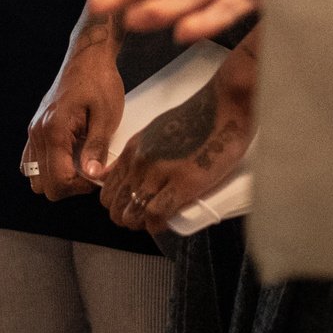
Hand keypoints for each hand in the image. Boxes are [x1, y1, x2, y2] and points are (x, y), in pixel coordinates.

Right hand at [21, 15, 120, 197]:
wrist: (88, 55)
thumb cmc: (99, 81)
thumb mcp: (106, 115)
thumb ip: (96, 148)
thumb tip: (91, 176)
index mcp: (53, 130)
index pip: (58, 181)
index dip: (80, 187)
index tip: (97, 175)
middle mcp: (37, 132)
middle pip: (43, 185)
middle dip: (68, 186)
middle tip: (89, 170)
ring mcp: (34, 129)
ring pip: (35, 175)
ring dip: (57, 177)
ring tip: (79, 163)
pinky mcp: (36, 126)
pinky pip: (31, 160)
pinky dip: (47, 166)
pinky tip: (68, 156)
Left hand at [96, 35, 255, 234]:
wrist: (223, 107)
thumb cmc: (197, 118)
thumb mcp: (155, 131)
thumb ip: (137, 152)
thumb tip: (120, 171)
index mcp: (134, 148)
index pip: (109, 187)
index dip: (116, 203)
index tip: (127, 209)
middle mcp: (141, 161)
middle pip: (117, 203)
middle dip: (125, 217)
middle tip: (139, 221)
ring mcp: (160, 173)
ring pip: (133, 212)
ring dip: (139, 223)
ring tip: (150, 224)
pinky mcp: (183, 183)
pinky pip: (156, 214)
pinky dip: (156, 225)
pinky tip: (162, 224)